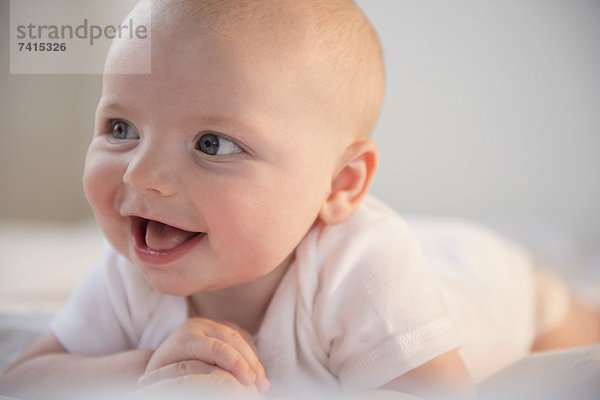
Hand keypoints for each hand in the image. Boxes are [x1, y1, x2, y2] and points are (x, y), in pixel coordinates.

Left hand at [142, 317, 269, 392]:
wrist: (158, 362)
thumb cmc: (161, 379)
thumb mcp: (169, 380)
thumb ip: (190, 379)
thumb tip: (212, 385)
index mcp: (186, 337)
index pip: (217, 347)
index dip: (236, 363)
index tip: (248, 382)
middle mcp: (199, 325)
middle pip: (233, 340)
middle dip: (250, 362)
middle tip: (262, 385)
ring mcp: (211, 322)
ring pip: (240, 337)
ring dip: (254, 360)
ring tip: (263, 383)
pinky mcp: (221, 326)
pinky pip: (242, 338)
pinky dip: (252, 355)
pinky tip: (257, 373)